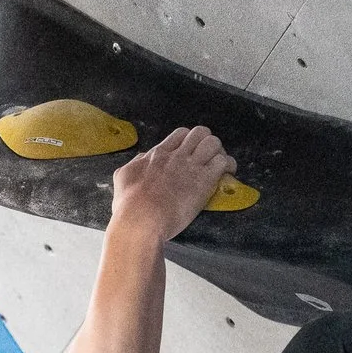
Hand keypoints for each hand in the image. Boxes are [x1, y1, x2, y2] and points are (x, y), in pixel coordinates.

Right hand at [110, 126, 237, 243]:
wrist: (141, 220)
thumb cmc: (129, 205)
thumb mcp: (123, 176)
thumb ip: (135, 164)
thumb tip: (142, 157)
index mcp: (158, 154)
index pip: (180, 134)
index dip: (189, 141)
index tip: (191, 152)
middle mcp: (176, 156)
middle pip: (199, 133)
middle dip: (206, 142)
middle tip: (207, 158)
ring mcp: (191, 167)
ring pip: (213, 143)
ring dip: (219, 152)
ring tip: (219, 165)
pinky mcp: (204, 181)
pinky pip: (223, 162)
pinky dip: (228, 166)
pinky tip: (228, 174)